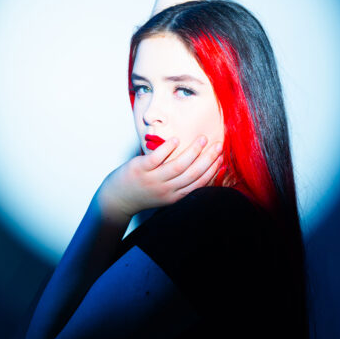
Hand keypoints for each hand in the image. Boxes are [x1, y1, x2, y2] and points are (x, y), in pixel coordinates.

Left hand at [96, 135, 222, 219]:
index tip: (221, 156)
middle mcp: (166, 190)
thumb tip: (202, 167)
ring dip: (193, 151)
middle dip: (208, 158)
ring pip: (178, 166)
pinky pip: (157, 158)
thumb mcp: (167, 194)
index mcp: (176, 196)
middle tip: (218, 145)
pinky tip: (176, 140)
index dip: (212, 169)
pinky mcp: (141, 169)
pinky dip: (168, 148)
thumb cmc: (145, 192)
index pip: (199, 183)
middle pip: (193, 174)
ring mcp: (153, 180)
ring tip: (202, 139)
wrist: (118, 199)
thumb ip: (182, 184)